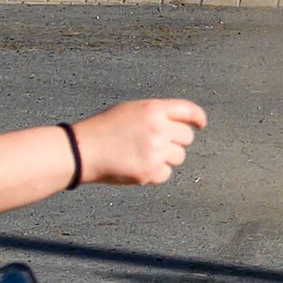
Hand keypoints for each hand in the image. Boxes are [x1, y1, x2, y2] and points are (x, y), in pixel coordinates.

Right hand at [69, 96, 205, 184]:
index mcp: (153, 109)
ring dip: (167, 157)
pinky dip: (156, 172)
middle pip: (187, 137)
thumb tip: (177, 124)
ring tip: (143, 154)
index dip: (197, 118)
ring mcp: (156, 151)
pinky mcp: (150, 171)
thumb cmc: (102, 129)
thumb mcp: (129, 111)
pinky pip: (166, 173)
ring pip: (179, 156)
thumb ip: (154, 115)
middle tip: (158, 144)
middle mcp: (158, 128)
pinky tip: (137, 166)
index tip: (200, 124)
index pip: (187, 110)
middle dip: (176, 141)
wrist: (82, 150)